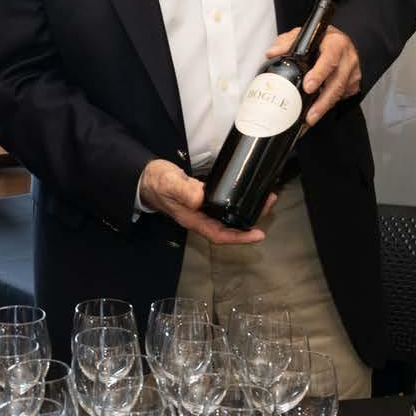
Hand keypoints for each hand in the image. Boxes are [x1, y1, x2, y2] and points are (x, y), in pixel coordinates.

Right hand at [137, 159, 271, 245]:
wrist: (147, 177)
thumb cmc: (157, 182)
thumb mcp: (170, 184)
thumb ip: (184, 190)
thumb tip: (201, 199)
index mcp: (193, 220)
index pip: (219, 235)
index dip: (239, 238)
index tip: (258, 235)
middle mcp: (200, 218)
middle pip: (229, 226)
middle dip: (250, 219)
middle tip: (268, 203)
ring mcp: (203, 209)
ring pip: (228, 215)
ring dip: (246, 209)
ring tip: (264, 197)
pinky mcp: (204, 199)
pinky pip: (224, 205)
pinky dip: (238, 200)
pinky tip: (246, 192)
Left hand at [266, 24, 360, 126]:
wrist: (339, 41)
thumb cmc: (322, 39)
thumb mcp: (304, 35)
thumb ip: (287, 42)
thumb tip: (272, 52)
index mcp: (336, 43)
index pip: (330, 59)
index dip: (320, 74)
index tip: (308, 87)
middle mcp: (347, 58)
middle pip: (337, 83)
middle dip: (323, 102)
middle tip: (310, 115)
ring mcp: (352, 73)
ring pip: (339, 94)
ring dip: (324, 108)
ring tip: (310, 119)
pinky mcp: (353, 84)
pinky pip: (341, 98)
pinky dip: (328, 106)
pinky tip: (316, 113)